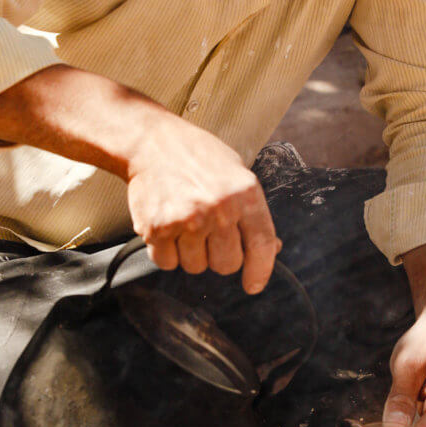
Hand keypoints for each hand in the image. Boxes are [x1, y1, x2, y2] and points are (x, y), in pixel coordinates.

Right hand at [127, 114, 279, 293]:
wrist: (152, 142)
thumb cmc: (196, 156)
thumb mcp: (236, 174)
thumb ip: (252, 212)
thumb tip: (273, 248)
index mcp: (244, 194)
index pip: (262, 245)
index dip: (260, 271)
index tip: (253, 285)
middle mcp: (219, 209)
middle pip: (226, 264)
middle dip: (218, 256)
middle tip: (207, 233)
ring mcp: (187, 221)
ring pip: (196, 267)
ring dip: (191, 254)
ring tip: (184, 223)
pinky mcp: (157, 229)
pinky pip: (167, 263)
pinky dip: (166, 252)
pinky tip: (167, 226)